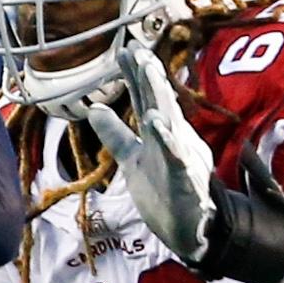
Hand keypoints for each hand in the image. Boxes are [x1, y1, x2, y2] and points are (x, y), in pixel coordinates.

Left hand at [87, 37, 219, 265]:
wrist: (190, 233)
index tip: (125, 49)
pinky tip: (156, 122)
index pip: (146, 99)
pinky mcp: (184, 180)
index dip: (136, 76)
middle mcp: (172, 140)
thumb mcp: (133, 159)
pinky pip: (176, 157)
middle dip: (149, 75)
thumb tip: (93, 108)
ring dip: (160, 96)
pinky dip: (167, 140)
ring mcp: (180, 158)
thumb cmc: (165, 195)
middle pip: (159, 102)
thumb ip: (115, 133)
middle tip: (137, 49)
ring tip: (149, 70)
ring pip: (170, 122)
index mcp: (160, 134)